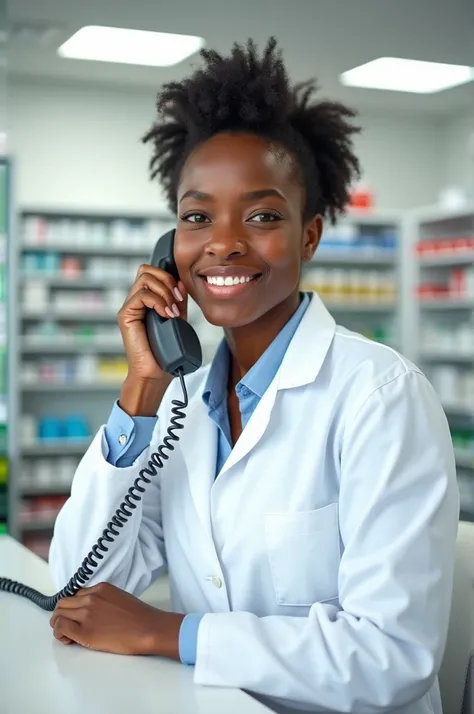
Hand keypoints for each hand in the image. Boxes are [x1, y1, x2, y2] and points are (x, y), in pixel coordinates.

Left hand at [50, 582, 183, 657]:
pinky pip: (60, 627)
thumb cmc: (140, 617)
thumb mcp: (119, 598)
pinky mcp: (84, 631)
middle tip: (68, 627)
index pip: (76, 595)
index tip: (77, 616)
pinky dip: (59, 633)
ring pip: (58, 614)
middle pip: (63, 603)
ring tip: (68, 635)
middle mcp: (90, 598)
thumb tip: (91, 611)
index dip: (73, 607)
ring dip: (58, 624)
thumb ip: (102, 600)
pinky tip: (68, 640)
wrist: (148, 628)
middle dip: (62, 614)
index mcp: (100, 588)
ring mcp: (86, 614)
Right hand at [118, 264, 187, 381]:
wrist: (154, 373)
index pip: (152, 273)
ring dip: (164, 291)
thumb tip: (181, 283)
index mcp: (146, 301)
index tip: (181, 293)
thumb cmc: (165, 352)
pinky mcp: (125, 315)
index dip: (168, 276)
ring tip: (172, 311)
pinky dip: (158, 302)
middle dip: (167, 280)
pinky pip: (141, 295)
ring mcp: (129, 308)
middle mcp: (135, 302)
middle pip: (146, 270)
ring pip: (144, 279)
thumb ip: (178, 301)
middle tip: (177, 299)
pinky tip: (166, 315)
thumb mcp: (177, 320)